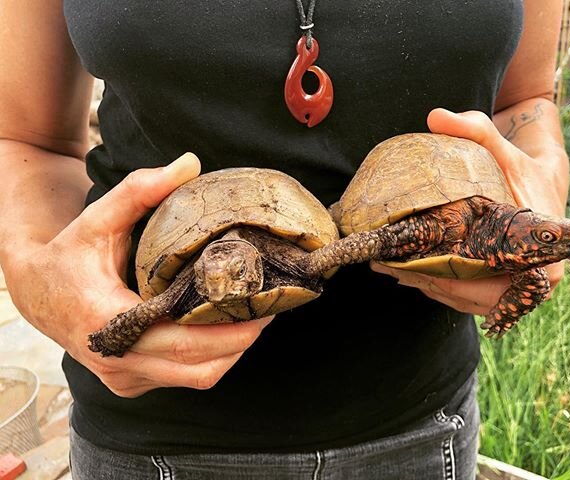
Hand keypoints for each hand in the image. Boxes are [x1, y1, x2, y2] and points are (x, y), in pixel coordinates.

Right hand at [4, 153, 272, 397]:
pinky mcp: (130, 382)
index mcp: (109, 323)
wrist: (35, 293)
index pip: (186, 341)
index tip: (264, 308)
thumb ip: (140, 190)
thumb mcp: (98, 219)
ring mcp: (124, 377)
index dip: (232, 331)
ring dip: (229, 352)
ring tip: (253, 318)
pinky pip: (182, 377)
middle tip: (269, 310)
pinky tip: (223, 329)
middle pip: (201, 368)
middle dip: (242, 340)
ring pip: (196, 378)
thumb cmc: (68, 256)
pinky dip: (209, 358)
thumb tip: (189, 164)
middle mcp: (118, 360)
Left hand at [372, 108, 568, 316]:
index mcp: (544, 262)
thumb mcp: (500, 147)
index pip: (491, 287)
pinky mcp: (502, 285)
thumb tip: (436, 116)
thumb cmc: (521, 167)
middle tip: (391, 268)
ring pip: (466, 301)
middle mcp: (535, 284)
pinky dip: (438, 285)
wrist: (542, 181)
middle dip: (430, 283)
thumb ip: (474, 129)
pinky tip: (408, 272)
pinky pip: (467, 295)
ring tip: (391, 270)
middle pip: (473, 299)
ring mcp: (517, 288)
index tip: (413, 269)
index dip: (450, 281)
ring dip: (429, 287)